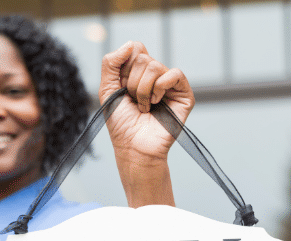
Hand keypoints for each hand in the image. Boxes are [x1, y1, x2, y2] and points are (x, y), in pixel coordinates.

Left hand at [98, 41, 193, 206]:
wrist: (133, 147)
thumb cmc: (120, 123)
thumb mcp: (106, 89)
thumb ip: (110, 63)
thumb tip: (130, 44)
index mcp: (138, 72)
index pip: (135, 49)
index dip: (125, 66)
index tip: (121, 87)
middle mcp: (156, 76)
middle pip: (143, 58)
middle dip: (132, 82)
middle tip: (134, 102)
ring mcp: (170, 85)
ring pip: (155, 66)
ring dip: (143, 90)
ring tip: (145, 107)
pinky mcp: (184, 94)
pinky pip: (175, 74)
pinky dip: (161, 87)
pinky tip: (157, 102)